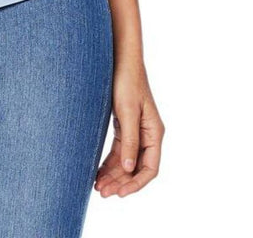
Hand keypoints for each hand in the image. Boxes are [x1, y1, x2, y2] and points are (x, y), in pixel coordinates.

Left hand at [94, 59, 163, 197]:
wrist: (120, 59)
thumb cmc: (127, 81)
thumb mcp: (127, 112)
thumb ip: (130, 140)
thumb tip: (129, 167)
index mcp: (154, 133)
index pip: (150, 168)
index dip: (136, 183)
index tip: (120, 193)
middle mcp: (147, 134)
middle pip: (136, 167)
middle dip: (120, 182)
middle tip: (102, 192)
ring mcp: (135, 130)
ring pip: (126, 160)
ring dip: (113, 174)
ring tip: (97, 186)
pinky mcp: (124, 125)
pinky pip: (118, 150)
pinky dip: (109, 162)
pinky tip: (98, 171)